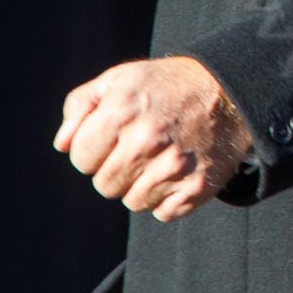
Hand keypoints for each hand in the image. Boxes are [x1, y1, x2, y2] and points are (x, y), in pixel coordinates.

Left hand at [55, 57, 249, 221]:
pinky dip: (169, 199)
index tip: (116, 137)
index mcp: (122, 109)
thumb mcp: (120, 78)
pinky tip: (179, 173)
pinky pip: (163, 213)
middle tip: (141, 148)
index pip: (80, 159)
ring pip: (133, 202)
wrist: (230, 89)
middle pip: (104, 185)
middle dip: (116, 169)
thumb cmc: (166, 85)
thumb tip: (62, 145)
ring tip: (162, 158)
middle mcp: (146, 139)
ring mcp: (174, 166)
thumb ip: (80, 106)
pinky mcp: (197, 186)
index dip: (93, 150)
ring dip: (142, 185)